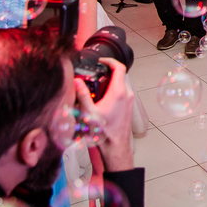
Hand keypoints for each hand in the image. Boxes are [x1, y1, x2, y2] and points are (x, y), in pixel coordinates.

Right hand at [73, 57, 134, 171]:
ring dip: (110, 82)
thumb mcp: (88, 112)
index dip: (110, 60)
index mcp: (119, 92)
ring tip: (96, 88)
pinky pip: (122, 92)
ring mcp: (130, 100)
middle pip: (120, 74)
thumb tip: (76, 81)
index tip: (101, 60)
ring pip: (121, 83)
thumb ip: (82, 94)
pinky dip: (113, 90)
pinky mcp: (129, 106)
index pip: (119, 67)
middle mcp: (127, 94)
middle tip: (96, 74)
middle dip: (107, 72)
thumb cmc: (104, 133)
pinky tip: (102, 99)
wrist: (115, 146)